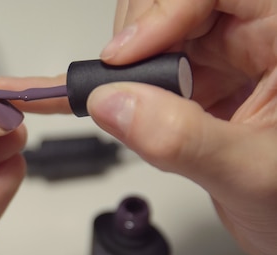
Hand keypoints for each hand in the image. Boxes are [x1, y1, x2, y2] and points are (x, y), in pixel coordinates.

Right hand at [0, 0, 276, 254]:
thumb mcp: (254, 177)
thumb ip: (183, 139)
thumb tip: (114, 103)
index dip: (163, 11)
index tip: (125, 56)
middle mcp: (258, 39)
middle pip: (172, 4)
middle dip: (135, 39)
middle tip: (116, 83)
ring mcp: (226, 60)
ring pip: (151, 34)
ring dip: (120, 68)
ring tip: (107, 103)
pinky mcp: (199, 84)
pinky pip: (144, 71)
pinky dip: (102, 87)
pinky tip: (58, 95)